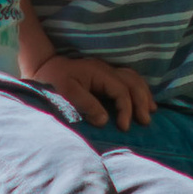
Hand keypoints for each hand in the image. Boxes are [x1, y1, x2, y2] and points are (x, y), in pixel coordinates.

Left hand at [30, 53, 156, 128]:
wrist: (42, 66)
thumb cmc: (51, 80)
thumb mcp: (66, 92)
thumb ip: (87, 105)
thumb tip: (105, 120)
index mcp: (98, 71)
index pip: (121, 90)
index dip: (126, 110)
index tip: (124, 127)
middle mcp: (105, 68)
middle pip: (132, 82)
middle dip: (141, 102)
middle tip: (144, 122)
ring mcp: (105, 70)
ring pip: (133, 78)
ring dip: (143, 94)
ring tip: (150, 111)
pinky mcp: (103, 74)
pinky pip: (127, 79)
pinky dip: (137, 89)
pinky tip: (141, 100)